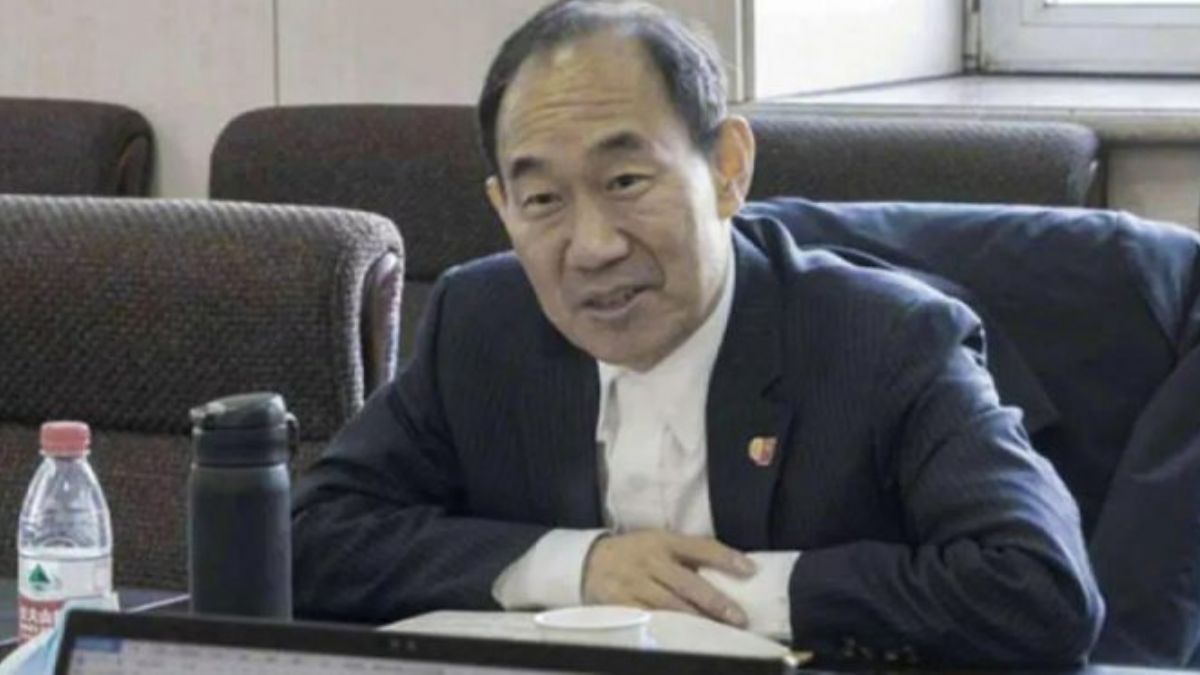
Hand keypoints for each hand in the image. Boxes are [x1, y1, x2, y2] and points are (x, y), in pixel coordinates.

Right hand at [582, 530, 756, 626]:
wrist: (587, 561)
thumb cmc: (635, 553)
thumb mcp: (658, 542)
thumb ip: (687, 554)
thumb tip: (730, 570)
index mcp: (663, 541)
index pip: (700, 547)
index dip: (725, 558)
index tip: (750, 570)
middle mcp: (650, 561)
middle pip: (688, 583)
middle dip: (715, 601)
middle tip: (739, 618)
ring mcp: (634, 583)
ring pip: (670, 605)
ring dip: (697, 620)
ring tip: (719, 633)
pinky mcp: (620, 604)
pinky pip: (648, 619)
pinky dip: (668, 629)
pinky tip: (685, 638)